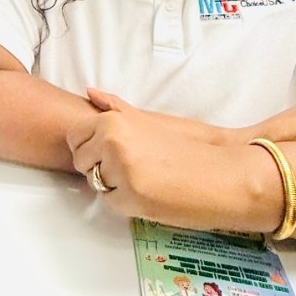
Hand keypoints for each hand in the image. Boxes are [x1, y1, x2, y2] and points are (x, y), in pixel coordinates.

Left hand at [67, 90, 232, 223]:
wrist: (220, 174)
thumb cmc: (186, 146)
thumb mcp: (148, 120)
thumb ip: (115, 107)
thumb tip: (90, 92)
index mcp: (112, 121)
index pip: (74, 137)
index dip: (91, 147)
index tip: (113, 150)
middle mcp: (111, 143)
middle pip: (82, 162)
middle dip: (100, 167)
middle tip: (134, 166)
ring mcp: (120, 170)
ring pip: (95, 184)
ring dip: (114, 185)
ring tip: (144, 178)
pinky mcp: (130, 197)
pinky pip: (111, 203)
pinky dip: (126, 203)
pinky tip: (149, 194)